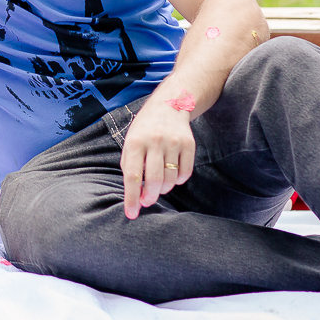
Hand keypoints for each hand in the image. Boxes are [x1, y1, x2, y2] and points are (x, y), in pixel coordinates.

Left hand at [121, 96, 195, 218]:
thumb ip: (130, 167)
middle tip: (147, 201)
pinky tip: (172, 176)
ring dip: (164, 189)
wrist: (168, 106)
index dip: (131, 197)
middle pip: (154, 180)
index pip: (132, 175)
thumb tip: (135, 194)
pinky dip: (179, 181)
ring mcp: (173, 142)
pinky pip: (185, 173)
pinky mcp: (189, 144)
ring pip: (171, 179)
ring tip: (158, 184)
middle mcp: (154, 141)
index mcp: (135, 142)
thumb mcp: (130, 143)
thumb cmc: (144, 130)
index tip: (131, 214)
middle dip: (150, 197)